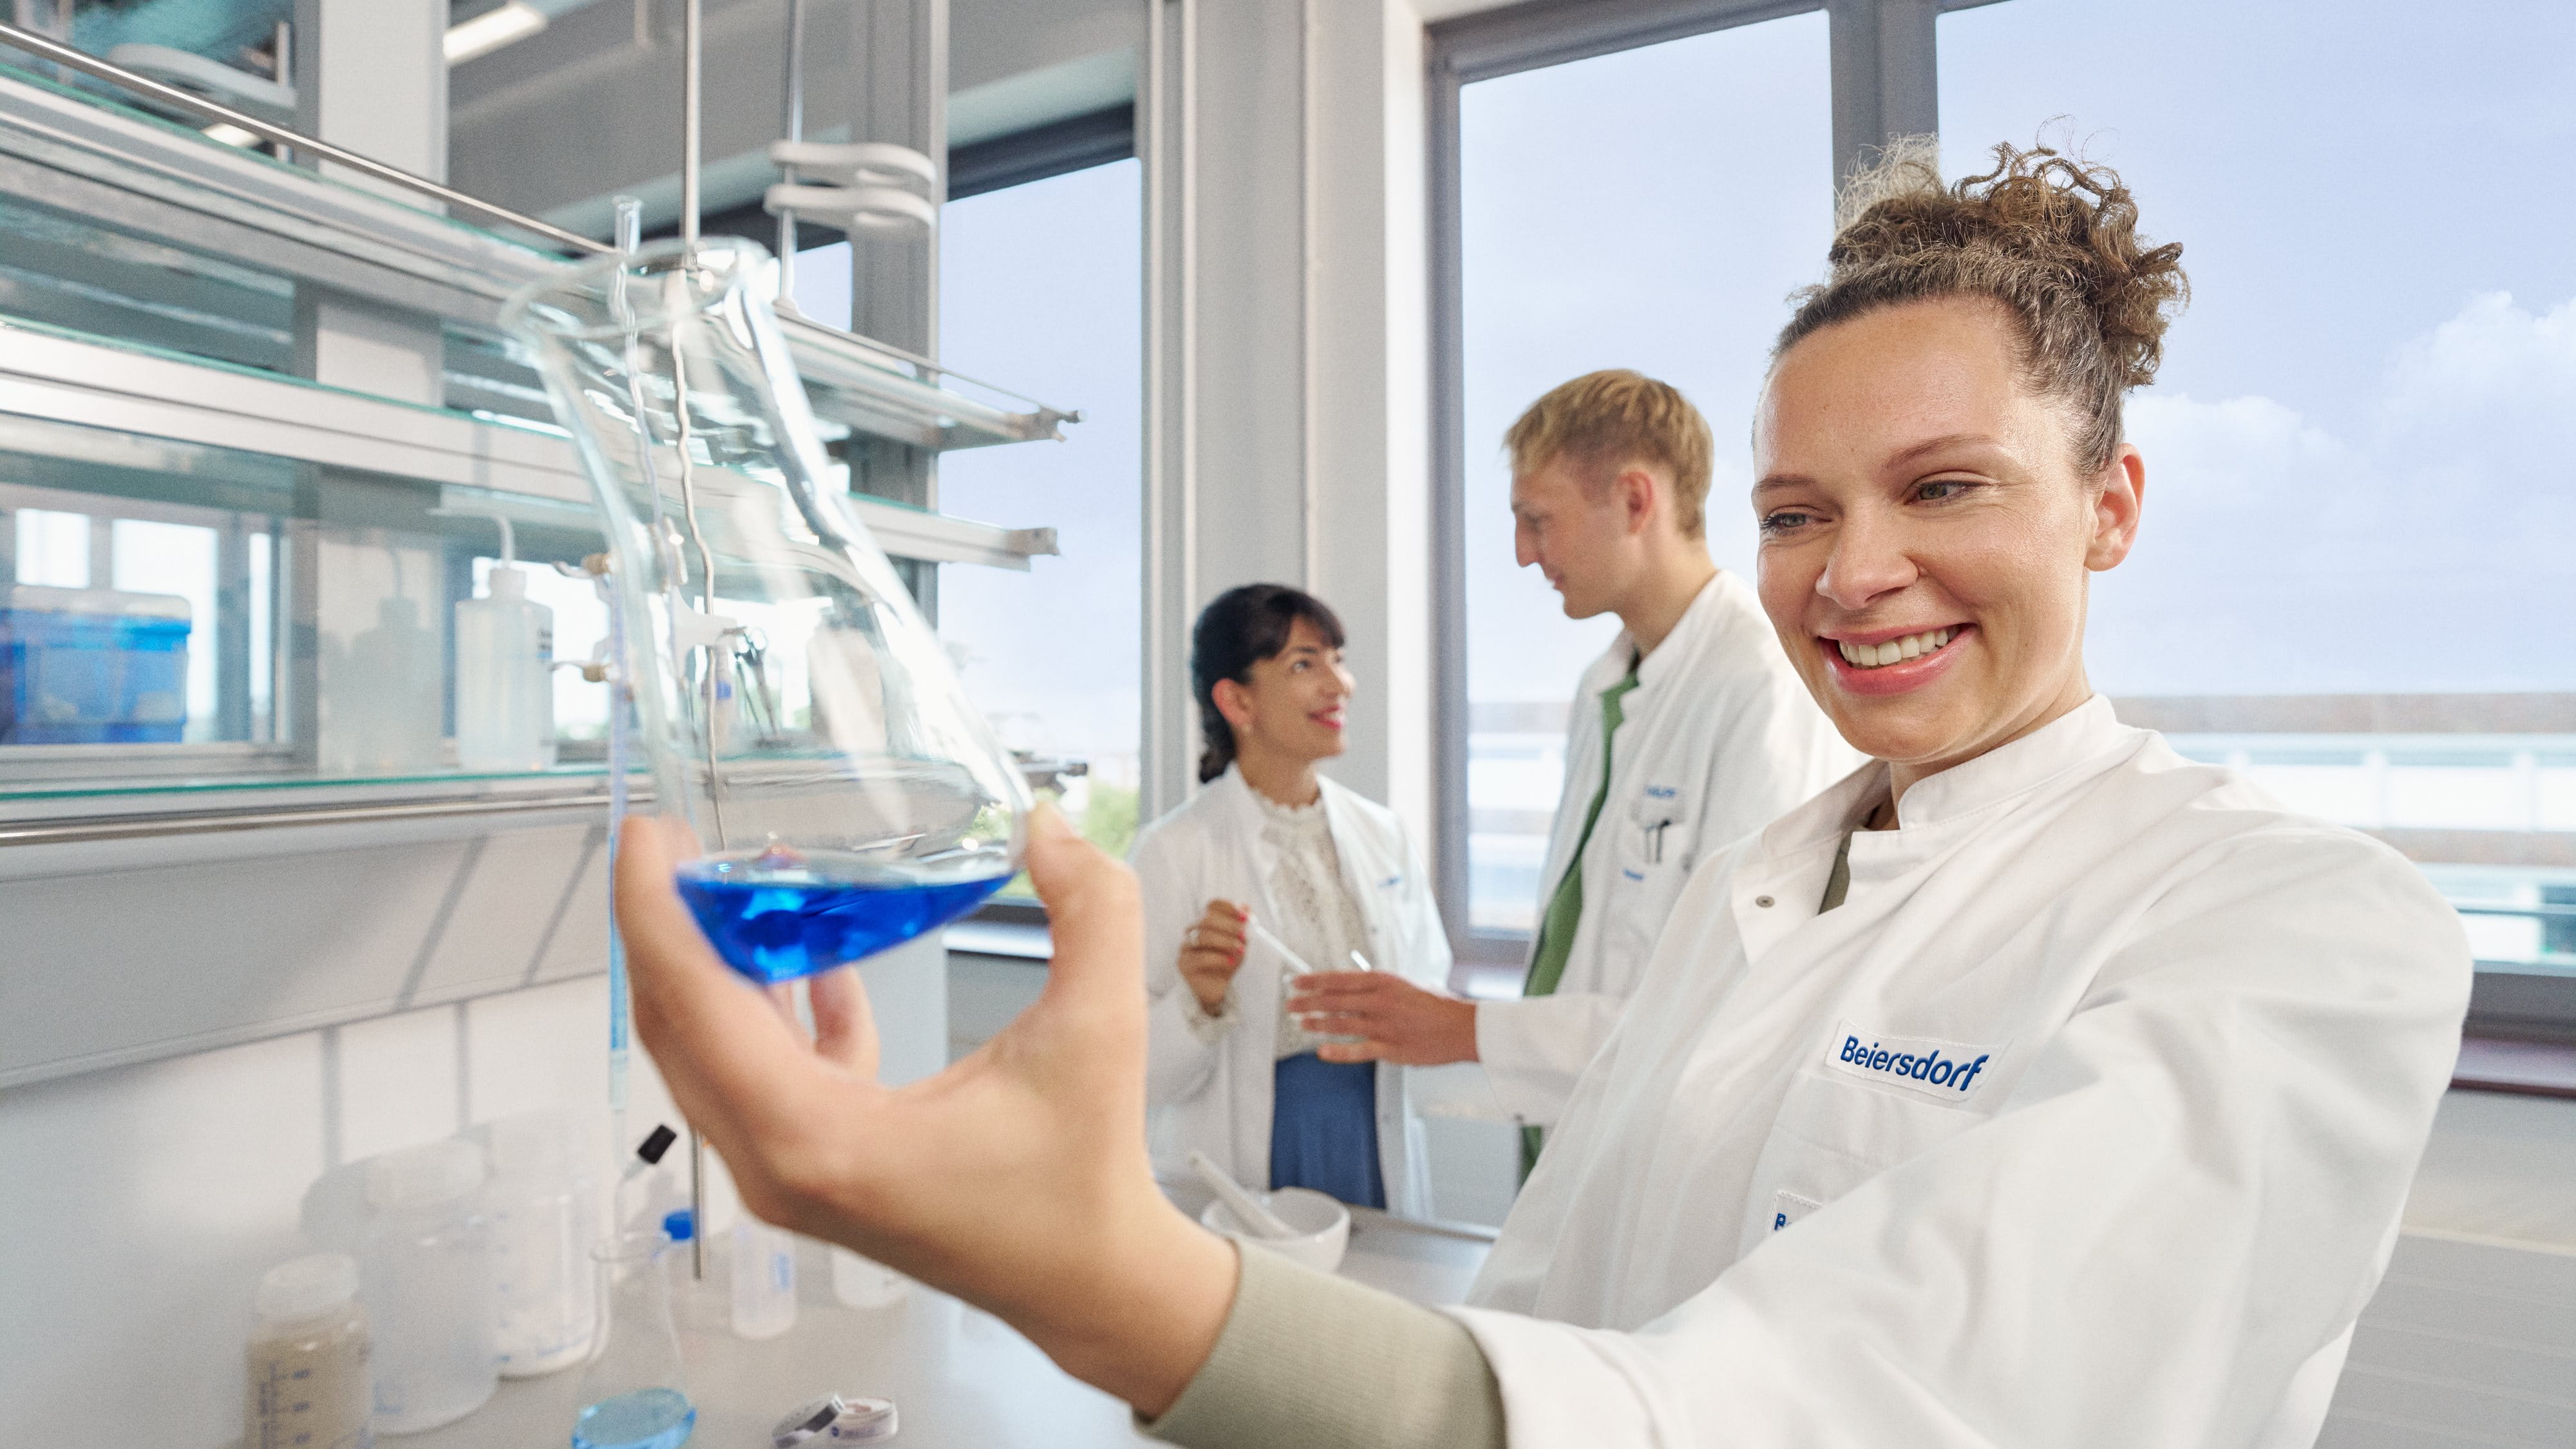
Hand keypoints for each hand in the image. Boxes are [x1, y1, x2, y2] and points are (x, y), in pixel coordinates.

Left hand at [616, 803, 1235, 1413]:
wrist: (1090, 1281)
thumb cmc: (1083, 1179)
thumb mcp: (1099, 1027)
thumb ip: (1089, 909)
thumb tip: (1047, 824)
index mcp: (822, 1139)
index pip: (697, 1007)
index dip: (657, 912)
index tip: (644, 836)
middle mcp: (783, 1166)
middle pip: (679, 1030)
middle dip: (669, 927)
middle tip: (674, 840)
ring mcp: (790, 1178)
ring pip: (711, 1055)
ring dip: (717, 965)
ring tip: (745, 882)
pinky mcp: (814, 1173)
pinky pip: (760, 1079)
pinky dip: (773, 1013)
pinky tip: (821, 966)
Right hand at [1179, 899, 1248, 1013]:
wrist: (1217, 988)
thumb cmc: (1228, 963)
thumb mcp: (1240, 944)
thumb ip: (1243, 927)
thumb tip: (1246, 907)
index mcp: (1206, 922)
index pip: (1212, 906)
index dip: (1228, 908)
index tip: (1245, 917)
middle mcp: (1193, 931)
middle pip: (1206, 919)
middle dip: (1229, 926)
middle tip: (1245, 935)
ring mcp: (1185, 947)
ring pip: (1202, 937)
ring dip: (1225, 942)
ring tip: (1240, 950)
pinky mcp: (1183, 964)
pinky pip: (1200, 957)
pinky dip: (1218, 958)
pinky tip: (1230, 961)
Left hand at [1286, 972, 1480, 1064]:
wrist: (1462, 1027)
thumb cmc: (1437, 1006)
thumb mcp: (1405, 986)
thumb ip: (1379, 988)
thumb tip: (1351, 989)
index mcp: (1384, 982)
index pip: (1340, 979)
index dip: (1314, 981)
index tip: (1297, 982)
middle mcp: (1381, 1001)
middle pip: (1334, 1000)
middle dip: (1308, 1002)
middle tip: (1291, 1004)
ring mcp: (1384, 1025)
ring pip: (1341, 1023)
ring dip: (1317, 1023)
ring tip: (1302, 1024)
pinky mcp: (1391, 1048)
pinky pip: (1358, 1050)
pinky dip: (1338, 1051)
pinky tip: (1322, 1051)